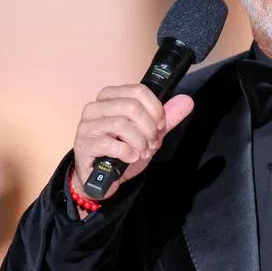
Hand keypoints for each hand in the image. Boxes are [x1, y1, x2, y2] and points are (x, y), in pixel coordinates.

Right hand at [72, 84, 193, 203]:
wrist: (102, 179)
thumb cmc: (121, 152)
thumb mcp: (148, 134)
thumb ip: (166, 118)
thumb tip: (186, 101)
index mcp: (110, 97)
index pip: (138, 91)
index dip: (156, 109)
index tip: (161, 126)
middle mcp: (95, 107)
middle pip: (131, 106)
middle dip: (149, 128)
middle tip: (152, 143)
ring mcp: (87, 125)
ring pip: (122, 124)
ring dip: (140, 142)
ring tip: (143, 152)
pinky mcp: (84, 144)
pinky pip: (110, 143)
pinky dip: (127, 152)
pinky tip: (131, 158)